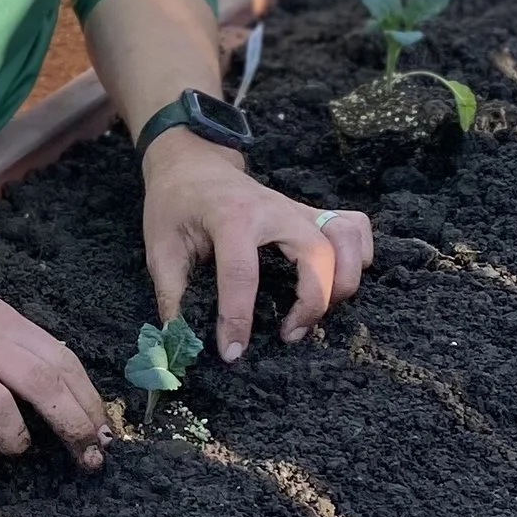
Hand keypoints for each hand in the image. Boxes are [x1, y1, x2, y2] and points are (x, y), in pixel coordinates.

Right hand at [0, 259, 111, 469]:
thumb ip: (4, 341)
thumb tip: (54, 384)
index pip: (58, 357)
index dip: (87, 398)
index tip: (101, 431)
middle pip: (41, 380)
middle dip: (73, 424)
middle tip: (87, 457)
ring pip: (0, 405)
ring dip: (17, 438)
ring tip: (13, 450)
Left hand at [142, 138, 371, 359]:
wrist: (193, 163)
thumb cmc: (175, 204)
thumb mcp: (160, 247)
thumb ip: (172, 294)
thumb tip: (182, 340)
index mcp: (232, 217)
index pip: (242, 273)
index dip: (238, 319)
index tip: (232, 352)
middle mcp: (274, 210)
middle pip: (318, 254)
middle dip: (313, 303)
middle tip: (288, 333)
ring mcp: (297, 209)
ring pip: (346, 237)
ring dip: (344, 280)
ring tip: (317, 311)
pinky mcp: (310, 213)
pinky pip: (353, 226)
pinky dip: (357, 254)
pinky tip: (337, 280)